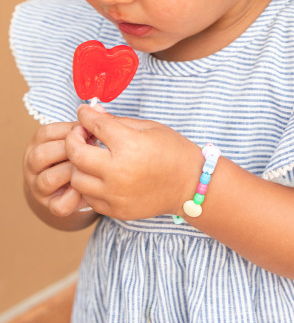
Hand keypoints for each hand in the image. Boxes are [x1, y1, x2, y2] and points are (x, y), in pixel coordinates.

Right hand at [23, 122, 89, 216]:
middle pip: (41, 155)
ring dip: (73, 172)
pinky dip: (76, 197)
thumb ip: (86, 126)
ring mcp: (39, 186)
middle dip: (70, 151)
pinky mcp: (51, 205)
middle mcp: (33, 164)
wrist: (72, 183)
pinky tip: (90, 187)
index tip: (91, 132)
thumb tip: (98, 107)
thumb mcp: (79, 137)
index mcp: (38, 143)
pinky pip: (59, 204)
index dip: (72, 131)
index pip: (46, 133)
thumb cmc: (79, 154)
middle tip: (92, 150)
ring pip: (48, 179)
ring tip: (92, 167)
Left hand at [65, 105, 201, 219]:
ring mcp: (116, 194)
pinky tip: (101, 176)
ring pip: (77, 179)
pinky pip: (89, 198)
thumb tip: (93, 112)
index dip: (85, 115)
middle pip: (76, 154)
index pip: (94, 125)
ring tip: (91, 158)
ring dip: (79, 165)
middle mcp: (119, 171)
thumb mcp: (150, 128)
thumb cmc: (174, 151)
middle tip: (81, 134)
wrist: (192, 184)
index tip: (84, 112)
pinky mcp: (117, 210)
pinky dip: (90, 185)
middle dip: (73, 139)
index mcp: (129, 145)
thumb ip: (118, 121)